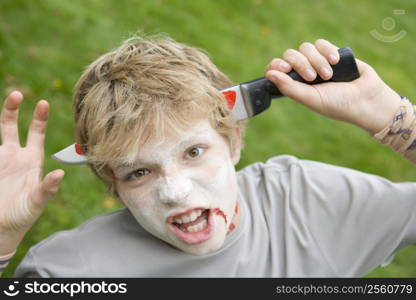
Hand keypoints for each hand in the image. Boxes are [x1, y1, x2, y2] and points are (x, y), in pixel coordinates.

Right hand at [0, 91, 64, 254]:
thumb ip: (47, 188)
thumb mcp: (37, 202)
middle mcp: (15, 156)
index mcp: (32, 160)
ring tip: (9, 98)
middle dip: (12, 109)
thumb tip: (60, 174)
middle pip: (11, 126)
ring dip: (1, 117)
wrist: (2, 228)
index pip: (36, 134)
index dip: (39, 119)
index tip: (43, 103)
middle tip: (16, 93)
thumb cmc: (23, 215)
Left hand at [265, 39, 401, 134]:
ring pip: (306, 47)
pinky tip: (335, 62)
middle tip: (313, 77)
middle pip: (290, 54)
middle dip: (301, 64)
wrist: (366, 99)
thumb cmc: (337, 104)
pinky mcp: (331, 53)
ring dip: (317, 60)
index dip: (276, 65)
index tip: (285, 68)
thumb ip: (289, 88)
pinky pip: (321, 43)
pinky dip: (327, 51)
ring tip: (329, 75)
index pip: (277, 69)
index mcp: (295, 84)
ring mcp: (317, 61)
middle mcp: (304, 71)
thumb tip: (269, 74)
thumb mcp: (310, 99)